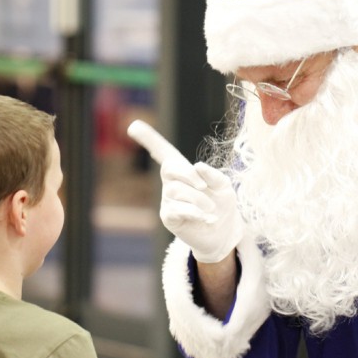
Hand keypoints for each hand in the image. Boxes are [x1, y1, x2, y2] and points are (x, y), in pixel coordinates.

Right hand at [128, 120, 243, 262]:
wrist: (224, 231)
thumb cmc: (222, 204)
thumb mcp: (224, 185)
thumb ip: (213, 175)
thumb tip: (197, 167)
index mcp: (183, 170)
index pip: (164, 152)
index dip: (149, 139)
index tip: (133, 126)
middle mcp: (171, 183)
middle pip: (170, 169)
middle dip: (189, 176)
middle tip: (205, 188)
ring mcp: (168, 200)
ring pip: (176, 191)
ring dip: (198, 199)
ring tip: (211, 209)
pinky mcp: (169, 217)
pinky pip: (177, 209)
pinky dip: (195, 212)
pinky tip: (208, 218)